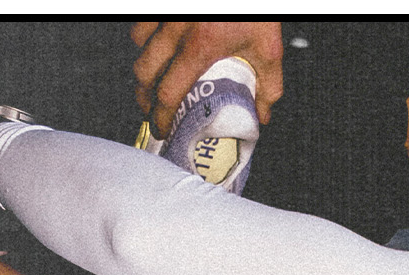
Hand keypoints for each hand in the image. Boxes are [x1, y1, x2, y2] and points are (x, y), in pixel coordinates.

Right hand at [131, 19, 285, 136]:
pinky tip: (156, 52)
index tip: (162, 128)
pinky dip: (145, 43)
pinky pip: (142, 26)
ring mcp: (167, 15)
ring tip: (154, 85)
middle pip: (145, 74)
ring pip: (140, 49)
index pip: (169, 93)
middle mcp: (177, 29)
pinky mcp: (163, 6)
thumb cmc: (254, 8)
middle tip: (154, 111)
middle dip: (146, 98)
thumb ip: (268, 87)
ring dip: (145, 71)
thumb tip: (261, 115)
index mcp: (201, 47)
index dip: (161, 117)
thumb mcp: (268, 48)